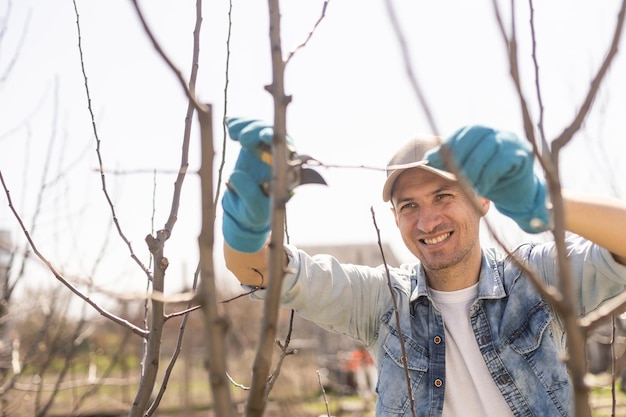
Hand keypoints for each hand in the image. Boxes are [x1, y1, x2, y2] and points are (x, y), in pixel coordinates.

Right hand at [221, 118, 274, 252]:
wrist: (243, 208)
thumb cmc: (255, 212)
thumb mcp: (254, 211)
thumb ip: (249, 195)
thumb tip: (236, 173)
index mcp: (286, 173)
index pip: (288, 153)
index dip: (279, 142)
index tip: (266, 137)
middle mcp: (278, 157)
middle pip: (275, 136)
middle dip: (260, 132)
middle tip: (243, 140)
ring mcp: (265, 148)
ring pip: (261, 128)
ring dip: (248, 126)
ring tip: (233, 133)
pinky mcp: (251, 144)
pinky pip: (247, 128)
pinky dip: (239, 124)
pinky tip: (230, 124)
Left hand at [426, 125, 548, 232]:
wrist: (517, 195)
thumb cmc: (488, 181)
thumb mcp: (465, 171)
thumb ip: (449, 163)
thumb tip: (428, 158)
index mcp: (481, 132)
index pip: (463, 132)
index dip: (449, 145)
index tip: (434, 160)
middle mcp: (496, 131)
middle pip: (476, 134)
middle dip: (460, 156)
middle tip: (454, 176)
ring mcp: (511, 140)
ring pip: (489, 147)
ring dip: (474, 169)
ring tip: (467, 186)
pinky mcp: (522, 153)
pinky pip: (501, 161)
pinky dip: (487, 176)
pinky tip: (481, 189)